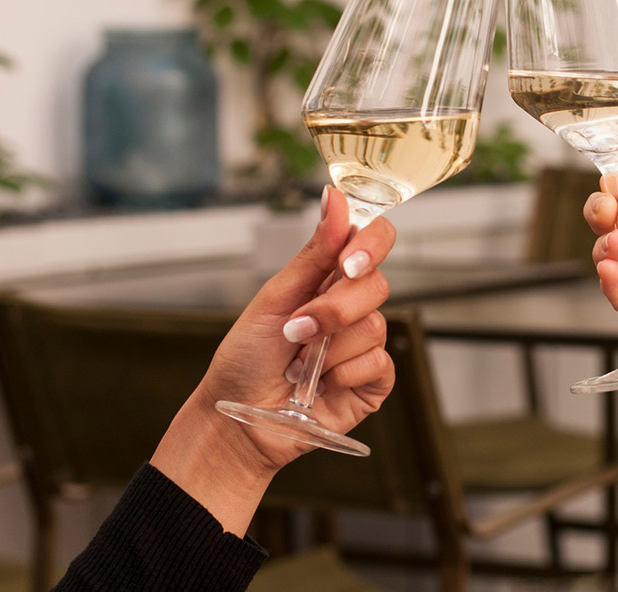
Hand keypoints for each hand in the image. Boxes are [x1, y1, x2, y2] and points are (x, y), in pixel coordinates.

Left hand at [152, 187, 394, 533]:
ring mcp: (365, 343)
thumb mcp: (274, 298)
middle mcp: (352, 306)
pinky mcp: (374, 380)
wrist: (238, 420)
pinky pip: (379, 363)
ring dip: (329, 348)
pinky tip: (321, 385)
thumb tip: (334, 198)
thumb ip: (313, 252)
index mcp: (330, 277)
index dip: (370, 244)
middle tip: (298, 330)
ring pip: (374, 326)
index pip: (373, 241)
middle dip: (334, 309)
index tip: (347, 262)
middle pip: (377, 285)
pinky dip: (344, 374)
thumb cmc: (247, 358)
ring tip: (299, 364)